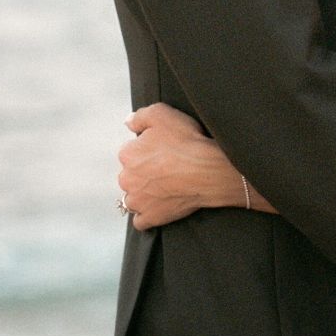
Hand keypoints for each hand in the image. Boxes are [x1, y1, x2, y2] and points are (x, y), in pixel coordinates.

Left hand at [118, 103, 242, 229]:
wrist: (208, 170)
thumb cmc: (187, 142)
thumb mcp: (162, 114)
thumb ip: (140, 116)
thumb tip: (128, 122)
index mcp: (127, 154)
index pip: (131, 151)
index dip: (147, 149)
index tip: (163, 150)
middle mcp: (126, 178)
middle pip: (130, 175)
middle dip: (143, 172)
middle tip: (166, 168)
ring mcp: (138, 200)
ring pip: (133, 197)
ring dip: (143, 194)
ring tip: (164, 187)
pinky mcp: (150, 217)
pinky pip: (141, 220)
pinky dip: (148, 215)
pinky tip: (159, 206)